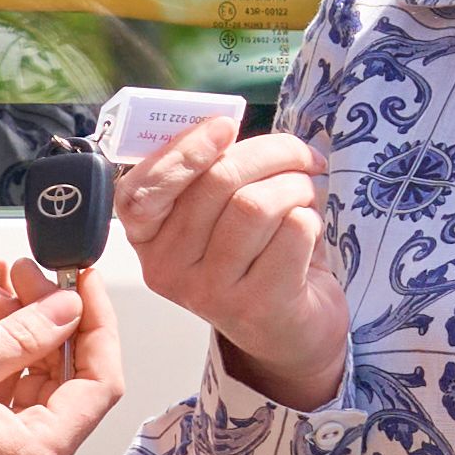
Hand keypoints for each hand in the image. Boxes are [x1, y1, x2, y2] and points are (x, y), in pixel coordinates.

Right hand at [0, 287, 120, 454]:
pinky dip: (3, 356)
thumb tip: (69, 308)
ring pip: (38, 383)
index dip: (98, 324)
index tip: (83, 280)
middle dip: (50, 318)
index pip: (100, 383)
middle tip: (25, 272)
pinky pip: (12, 398)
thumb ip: (23, 335)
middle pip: (69, 380)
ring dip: (22, 330)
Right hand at [118, 125, 345, 408]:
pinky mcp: (257, 306)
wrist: (290, 330)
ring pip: (257, 203)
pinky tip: (309, 232)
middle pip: (218, 180)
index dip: (185, 150)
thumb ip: (206, 171)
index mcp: (147, 238)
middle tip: (300, 157)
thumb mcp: (216, 214)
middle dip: (272, 153)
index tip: (226, 125)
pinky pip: (294, 231)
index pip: (141, 191)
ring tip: (305, 194)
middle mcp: (168, 269)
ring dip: (296, 185)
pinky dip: (312, 218)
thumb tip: (222, 124)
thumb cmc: (252, 256)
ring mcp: (210, 292)